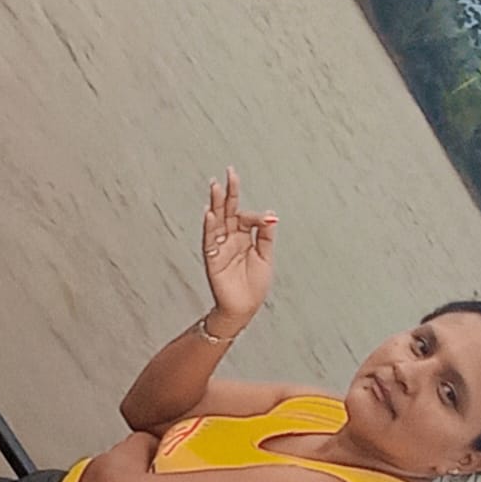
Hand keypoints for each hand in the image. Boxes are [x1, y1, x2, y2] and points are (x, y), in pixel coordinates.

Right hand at [202, 167, 277, 329]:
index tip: (267, 220)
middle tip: (229, 172)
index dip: (257, 216)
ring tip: (216, 186)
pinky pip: (210, 241)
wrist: (244, 309)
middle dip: (229, 193)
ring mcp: (220, 248)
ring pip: (217, 221)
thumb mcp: (266, 257)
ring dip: (216, 204)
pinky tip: (210, 214)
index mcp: (244, 237)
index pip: (246, 217)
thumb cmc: (253, 285)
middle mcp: (230, 239)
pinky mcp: (213, 259)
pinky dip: (210, 227)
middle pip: (228, 211)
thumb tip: (271, 214)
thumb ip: (266, 235)